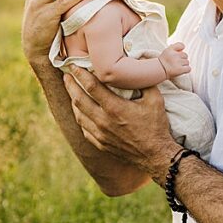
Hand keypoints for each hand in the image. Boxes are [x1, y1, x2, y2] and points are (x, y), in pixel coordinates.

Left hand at [63, 67, 180, 180]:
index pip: (91, 87)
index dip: (80, 74)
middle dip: (70, 85)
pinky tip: (80, 111)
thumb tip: (138, 67)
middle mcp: (103, 121)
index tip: (73, 66)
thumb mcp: (155, 100)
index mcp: (115, 108)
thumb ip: (144, 82)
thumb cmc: (156, 126)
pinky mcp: (100, 143)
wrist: (156, 155)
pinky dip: (80, 117)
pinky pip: (83, 128)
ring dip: (72, 101)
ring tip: (71, 91)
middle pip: (79, 100)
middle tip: (66, 75)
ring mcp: (99, 134)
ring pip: (78, 114)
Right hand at [159, 43, 190, 78]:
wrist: (157, 72)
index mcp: (170, 49)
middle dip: (182, 59)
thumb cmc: (162, 63)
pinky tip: (181, 71)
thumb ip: (174, 49)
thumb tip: (183, 47)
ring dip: (184, 65)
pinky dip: (186, 70)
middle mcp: (174, 55)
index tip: (178, 52)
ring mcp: (177, 62)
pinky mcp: (180, 69)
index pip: (181, 45)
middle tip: (176, 63)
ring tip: (177, 67)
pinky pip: (188, 68)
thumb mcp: (166, 53)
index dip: (181, 48)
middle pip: (185, 55)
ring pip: (187, 62)